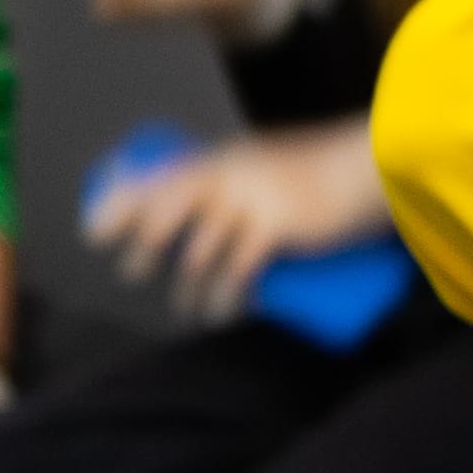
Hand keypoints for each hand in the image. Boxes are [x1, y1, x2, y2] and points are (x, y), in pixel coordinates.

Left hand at [87, 126, 391, 326]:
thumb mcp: (275, 169)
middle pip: (166, 209)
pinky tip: (222, 313)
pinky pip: (235, 268)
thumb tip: (216, 219)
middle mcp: (229, 173)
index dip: (121, 203)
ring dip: (187, 288)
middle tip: (135, 272)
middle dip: (142, 244)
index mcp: (225, 159)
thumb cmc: (329, 173)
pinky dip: (224, 296)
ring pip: (197, 248)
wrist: (378, 163)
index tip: (94, 231)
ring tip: (191, 310)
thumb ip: (246, 186)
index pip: (159, 178)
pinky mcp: (275, 225)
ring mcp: (250, 198)